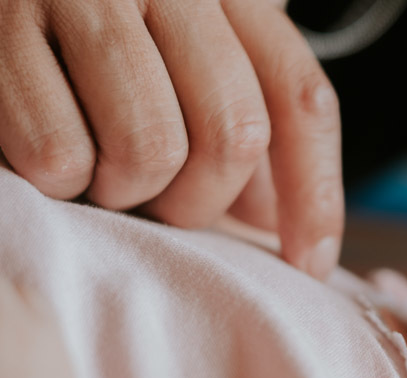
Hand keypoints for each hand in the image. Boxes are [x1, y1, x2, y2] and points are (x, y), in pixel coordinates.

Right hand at [0, 0, 342, 278]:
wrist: (4, 4)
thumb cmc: (96, 53)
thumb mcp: (184, 72)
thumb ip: (233, 127)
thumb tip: (274, 218)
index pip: (301, 97)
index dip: (315, 193)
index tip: (310, 263)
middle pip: (233, 131)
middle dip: (201, 201)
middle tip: (160, 203)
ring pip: (150, 148)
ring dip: (127, 192)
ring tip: (101, 171)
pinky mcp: (1, 26)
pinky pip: (60, 156)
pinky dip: (58, 181)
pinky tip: (49, 152)